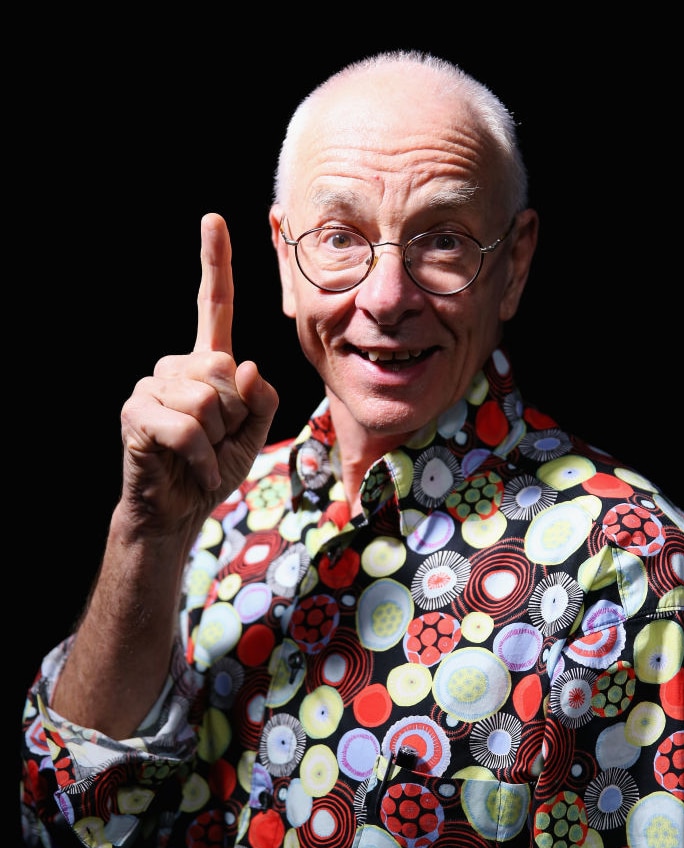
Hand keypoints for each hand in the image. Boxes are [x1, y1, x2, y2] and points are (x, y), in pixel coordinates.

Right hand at [118, 213, 278, 535]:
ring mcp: (152, 386)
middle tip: (218, 442)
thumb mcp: (255, 432)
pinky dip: (203, 459)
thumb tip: (246, 365)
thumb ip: (262, 398)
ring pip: (209, 400)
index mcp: (206, 362)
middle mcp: (176, 365)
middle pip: (226, 369)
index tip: (213, 220)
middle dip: (236, 416)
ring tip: (202, 456)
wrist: (180, 509)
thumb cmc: (217, 466)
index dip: (215, 263)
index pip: (212, 305)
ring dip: (219, 440)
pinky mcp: (137, 413)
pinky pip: (189, 429)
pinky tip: (195, 470)